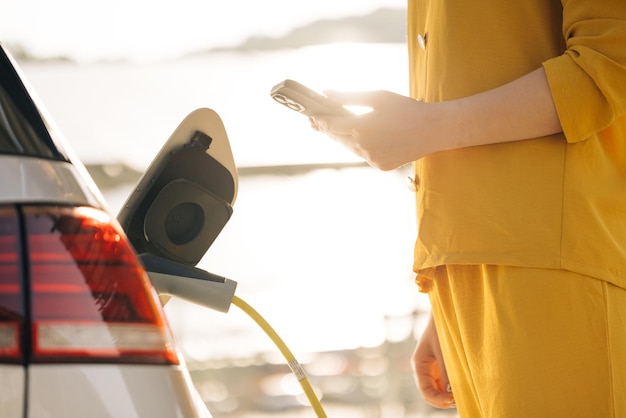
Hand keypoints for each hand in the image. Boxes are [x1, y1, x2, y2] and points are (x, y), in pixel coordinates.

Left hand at [309, 90, 434, 170]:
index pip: (331, 125)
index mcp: (360, 127)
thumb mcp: (377, 97)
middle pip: (338, 139)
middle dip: (328, 130)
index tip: (311, 116)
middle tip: (317, 123)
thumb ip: (349, 96)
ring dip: (343, 139)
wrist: (434, 129)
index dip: (320, 120)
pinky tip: (361, 139)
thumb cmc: (406, 108)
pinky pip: (365, 156)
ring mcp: (372, 159)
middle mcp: (363, 147)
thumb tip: (325, 93)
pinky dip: (361, 148)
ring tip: (337, 129)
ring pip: (351, 149)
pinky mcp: (381, 166)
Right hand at [412, 314, 455, 408]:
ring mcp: (434, 368)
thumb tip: (451, 393)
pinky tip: (465, 387)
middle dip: (444, 400)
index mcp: (419, 364)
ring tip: (464, 394)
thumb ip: (447, 371)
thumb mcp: (445, 349)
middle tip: (460, 400)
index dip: (438, 400)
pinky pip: (447, 382)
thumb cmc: (444, 326)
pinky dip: (454, 387)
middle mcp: (425, 368)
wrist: (450, 309)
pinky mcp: (444, 365)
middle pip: (432, 393)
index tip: (453, 400)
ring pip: (440, 390)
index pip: (425, 390)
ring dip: (450, 395)